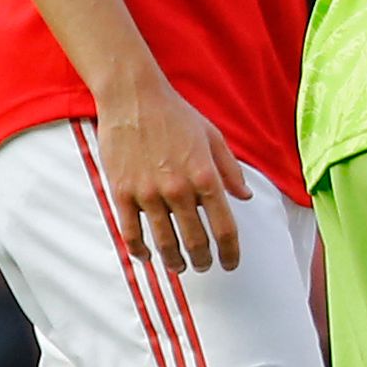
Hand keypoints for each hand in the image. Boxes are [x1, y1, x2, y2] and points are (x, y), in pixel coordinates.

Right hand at [100, 77, 251, 272]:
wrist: (134, 98)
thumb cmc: (176, 115)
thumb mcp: (214, 138)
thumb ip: (231, 170)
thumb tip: (244, 197)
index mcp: (206, 177)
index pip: (225, 228)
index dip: (230, 252)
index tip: (231, 263)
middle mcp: (179, 189)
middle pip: (195, 240)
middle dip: (203, 260)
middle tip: (205, 267)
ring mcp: (148, 193)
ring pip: (164, 242)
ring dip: (174, 261)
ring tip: (180, 267)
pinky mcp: (122, 193)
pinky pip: (131, 232)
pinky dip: (140, 250)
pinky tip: (148, 256)